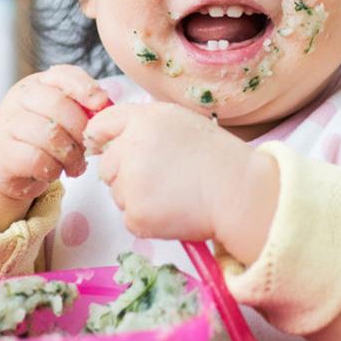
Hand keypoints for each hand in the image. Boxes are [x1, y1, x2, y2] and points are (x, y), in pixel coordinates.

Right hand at [0, 65, 109, 231]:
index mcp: (37, 84)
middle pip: (58, 105)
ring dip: (71, 155)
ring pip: (49, 135)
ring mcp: (7, 123)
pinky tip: (54, 171)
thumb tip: (106, 105)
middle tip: (89, 147)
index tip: (101, 103)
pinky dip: (53, 169)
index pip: (62, 75)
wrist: (7, 164)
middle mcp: (19, 98)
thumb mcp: (61, 115)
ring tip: (74, 164)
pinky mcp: (2, 152)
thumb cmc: (42, 137)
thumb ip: (82, 106)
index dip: (85, 88)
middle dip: (81, 130)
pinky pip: (37, 159)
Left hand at [85, 103, 278, 263]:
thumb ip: (144, 126)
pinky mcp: (136, 214)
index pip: (101, 125)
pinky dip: (148, 220)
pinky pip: (130, 219)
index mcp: (143, 120)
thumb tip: (107, 141)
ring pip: (118, 194)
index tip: (103, 147)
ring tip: (174, 193)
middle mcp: (131, 148)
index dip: (100, 138)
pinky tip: (174, 210)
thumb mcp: (181, 123)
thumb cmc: (217, 158)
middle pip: (107, 166)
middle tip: (162, 178)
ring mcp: (131, 183)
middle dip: (125, 174)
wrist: (239, 192)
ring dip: (138, 198)